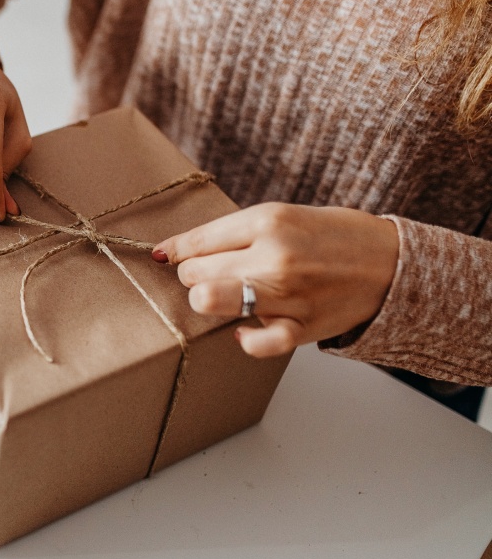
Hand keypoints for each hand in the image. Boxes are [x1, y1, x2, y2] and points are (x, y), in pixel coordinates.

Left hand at [152, 204, 399, 356]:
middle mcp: (274, 256)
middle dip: (193, 274)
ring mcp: (287, 294)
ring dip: (206, 299)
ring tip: (219, 296)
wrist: (391, 264)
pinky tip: (242, 331)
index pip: (196, 241)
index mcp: (268, 221)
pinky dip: (245, 339)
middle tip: (210, 273)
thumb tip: (174, 249)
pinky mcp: (302, 327)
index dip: (175, 251)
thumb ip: (232, 232)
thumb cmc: (331, 236)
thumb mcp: (282, 216)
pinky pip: (257, 342)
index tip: (166, 255)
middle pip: (195, 272)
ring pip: (210, 300)